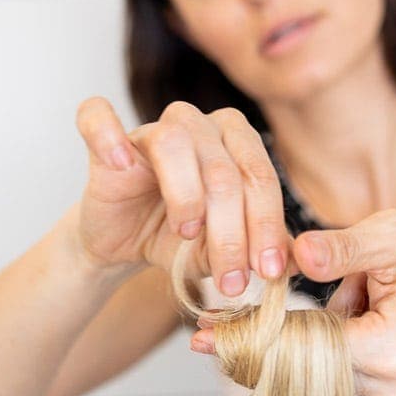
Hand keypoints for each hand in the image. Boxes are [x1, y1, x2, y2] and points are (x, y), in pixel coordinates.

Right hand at [74, 98, 289, 292]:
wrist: (125, 245)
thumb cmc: (178, 240)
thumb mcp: (224, 253)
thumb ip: (260, 250)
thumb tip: (297, 260)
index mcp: (236, 142)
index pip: (259, 176)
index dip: (267, 225)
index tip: (268, 271)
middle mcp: (198, 125)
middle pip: (223, 166)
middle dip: (232, 230)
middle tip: (232, 279)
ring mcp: (150, 129)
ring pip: (175, 141)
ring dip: (186, 194)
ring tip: (187, 233)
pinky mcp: (105, 140)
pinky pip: (98, 117)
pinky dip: (108, 136)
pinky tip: (121, 165)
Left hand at [192, 210, 395, 395]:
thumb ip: (343, 248)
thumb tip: (293, 253)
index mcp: (389, 349)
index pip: (302, 351)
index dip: (251, 339)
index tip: (202, 337)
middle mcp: (387, 389)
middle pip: (301, 368)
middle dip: (272, 334)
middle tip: (219, 319)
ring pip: (316, 371)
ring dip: (310, 334)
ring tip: (357, 291)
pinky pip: (334, 375)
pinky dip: (326, 345)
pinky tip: (356, 311)